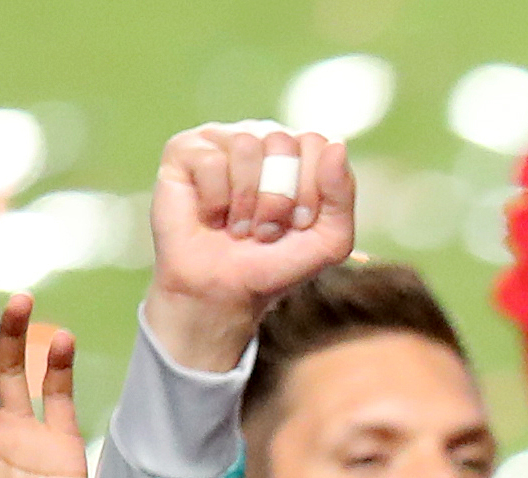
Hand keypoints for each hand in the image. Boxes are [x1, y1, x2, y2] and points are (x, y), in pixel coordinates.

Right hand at [144, 124, 357, 374]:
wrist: (223, 291)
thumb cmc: (275, 263)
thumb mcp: (329, 241)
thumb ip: (342, 195)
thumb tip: (337, 144)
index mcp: (299, 152)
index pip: (316, 142)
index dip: (309, 190)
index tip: (298, 224)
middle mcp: (261, 136)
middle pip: (282, 142)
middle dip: (278, 199)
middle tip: (265, 229)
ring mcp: (222, 139)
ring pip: (246, 145)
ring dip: (246, 202)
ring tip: (239, 227)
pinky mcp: (184, 149)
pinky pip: (210, 161)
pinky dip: (215, 202)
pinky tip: (210, 217)